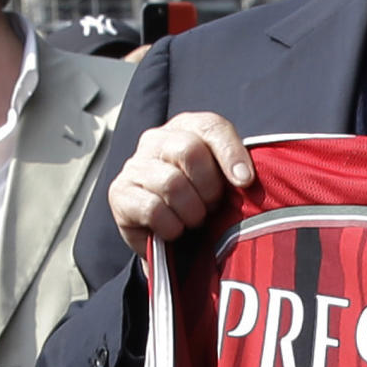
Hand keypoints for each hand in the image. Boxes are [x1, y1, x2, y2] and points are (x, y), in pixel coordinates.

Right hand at [108, 112, 253, 256]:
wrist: (171, 240)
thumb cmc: (202, 202)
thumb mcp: (224, 182)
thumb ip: (238, 170)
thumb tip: (246, 178)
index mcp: (187, 128)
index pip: (211, 127)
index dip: (231, 154)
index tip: (245, 181)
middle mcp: (157, 139)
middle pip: (189, 151)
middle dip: (209, 187)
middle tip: (213, 206)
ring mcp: (135, 165)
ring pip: (172, 183)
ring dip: (192, 211)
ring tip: (195, 219)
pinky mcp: (120, 193)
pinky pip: (153, 209)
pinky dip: (172, 226)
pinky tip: (175, 229)